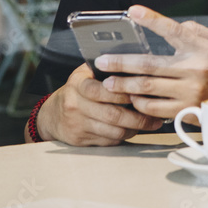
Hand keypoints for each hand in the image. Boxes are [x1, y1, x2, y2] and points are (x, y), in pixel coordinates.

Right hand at [37, 63, 162, 145]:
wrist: (51, 115)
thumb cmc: (78, 91)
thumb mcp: (85, 74)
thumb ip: (106, 70)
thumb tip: (137, 65)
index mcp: (78, 84)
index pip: (102, 90)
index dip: (124, 94)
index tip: (142, 95)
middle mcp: (75, 105)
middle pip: (112, 114)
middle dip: (138, 118)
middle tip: (156, 118)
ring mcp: (77, 124)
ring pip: (113, 131)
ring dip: (134, 129)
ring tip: (149, 124)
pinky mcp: (80, 140)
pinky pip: (108, 141)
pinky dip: (123, 137)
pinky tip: (132, 131)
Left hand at [96, 5, 207, 118]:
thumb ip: (193, 29)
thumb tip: (170, 25)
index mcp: (199, 48)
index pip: (173, 30)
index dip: (152, 19)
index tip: (132, 10)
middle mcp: (193, 70)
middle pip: (149, 65)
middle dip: (121, 63)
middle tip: (101, 62)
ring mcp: (189, 92)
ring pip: (147, 89)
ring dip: (124, 85)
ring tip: (108, 83)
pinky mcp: (185, 110)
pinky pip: (154, 109)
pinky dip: (139, 103)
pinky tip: (130, 98)